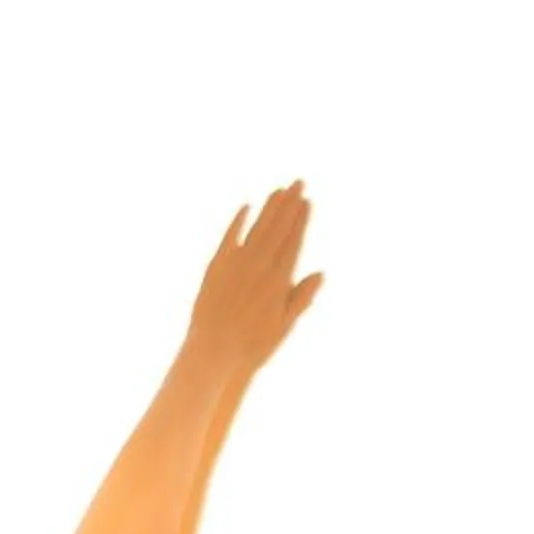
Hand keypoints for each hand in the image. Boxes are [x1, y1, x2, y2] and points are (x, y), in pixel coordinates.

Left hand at [184, 181, 322, 375]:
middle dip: (289, 203)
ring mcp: (237, 263)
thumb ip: (301, 297)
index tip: (307, 201)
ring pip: (257, 227)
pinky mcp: (216, 266)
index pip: (294, 241)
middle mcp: (259, 266)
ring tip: (278, 190)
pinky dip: (238, 221)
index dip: (301, 219)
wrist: (214, 351)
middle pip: (277, 228)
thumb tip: (320, 273)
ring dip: (269, 207)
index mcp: (279, 279)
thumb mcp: (283, 325)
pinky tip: (246, 207)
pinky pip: (229, 236)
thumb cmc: (252, 345)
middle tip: (298, 182)